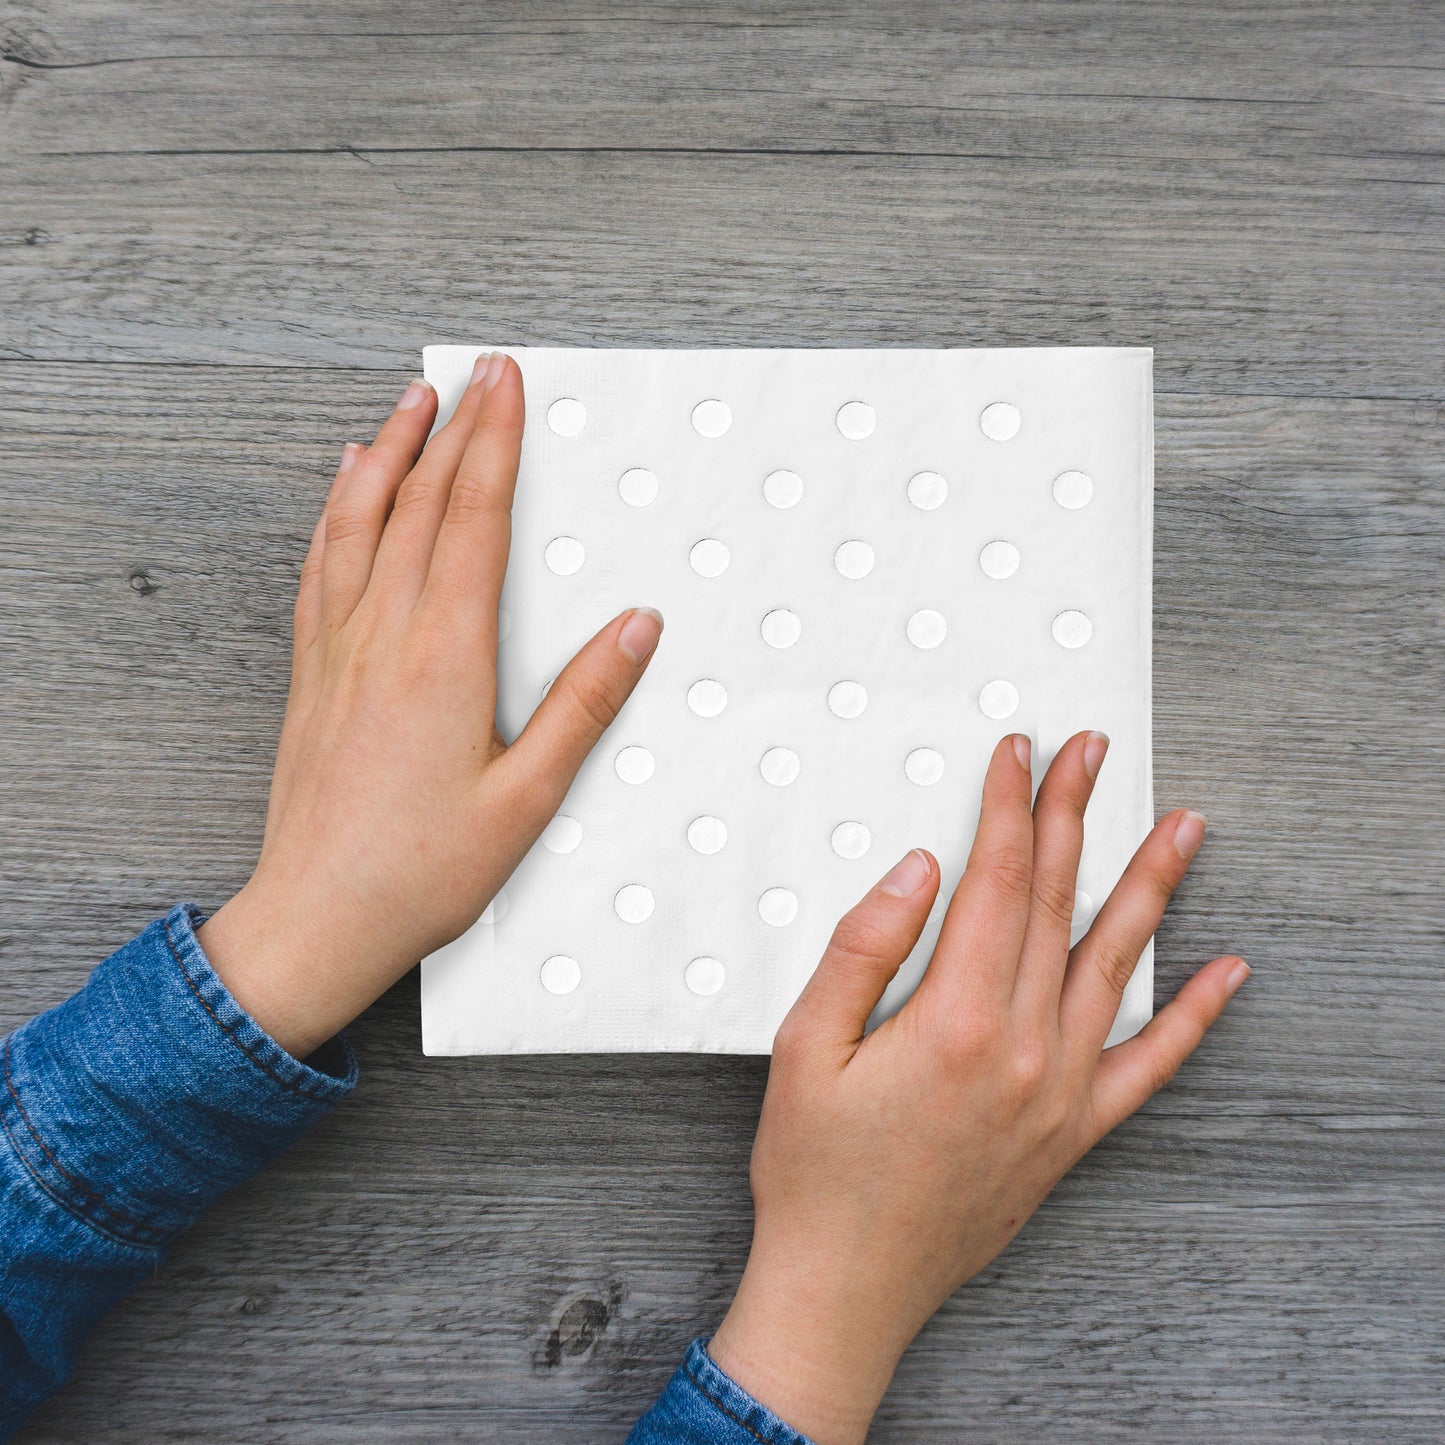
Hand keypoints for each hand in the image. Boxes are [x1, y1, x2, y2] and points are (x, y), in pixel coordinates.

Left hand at [198, 354, 663, 1057]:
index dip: (494, 445)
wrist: (316, 918)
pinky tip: (344, 488)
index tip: (506, 387)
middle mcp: (384, 637)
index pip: (474, 521)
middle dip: (454, 429)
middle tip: (476, 373)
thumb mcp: (527, 797)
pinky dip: (336, 512)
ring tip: (409, 402)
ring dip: (388, 453)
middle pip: (421, 505)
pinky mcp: (311, 673)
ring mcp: (338, 651)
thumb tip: (635, 627)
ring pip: (360, 522)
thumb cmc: (422, 871)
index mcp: (443, 658)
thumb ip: (583, 704)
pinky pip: (321, 567)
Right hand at [709, 732, 1246, 1443]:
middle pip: (1056, 906)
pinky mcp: (1072, 1133)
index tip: (1019, 754)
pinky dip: (1192, 1016)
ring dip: (1149, 888)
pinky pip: (1149, 1066)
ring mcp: (1060, 1093)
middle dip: (1073, 817)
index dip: (1008, 809)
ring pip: (1115, 966)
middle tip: (1091, 752)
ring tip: (1184, 828)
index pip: (994, 885)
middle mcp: (1024, 1051)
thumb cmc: (816, 1170)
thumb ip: (863, 949)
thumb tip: (917, 871)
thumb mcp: (804, 1047)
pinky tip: (1224, 973)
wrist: (846, 1285)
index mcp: (954, 1022)